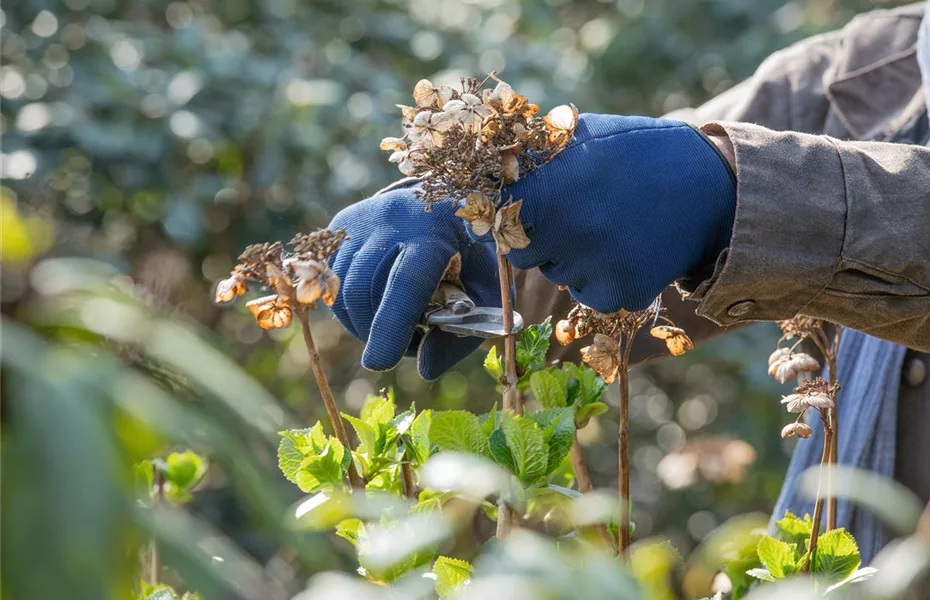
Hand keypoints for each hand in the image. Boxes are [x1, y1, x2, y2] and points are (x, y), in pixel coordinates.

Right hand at [328, 186, 499, 379]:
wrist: (447, 201)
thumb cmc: (471, 255)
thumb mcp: (485, 293)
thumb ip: (460, 335)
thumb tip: (424, 368)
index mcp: (436, 233)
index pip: (406, 281)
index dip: (391, 324)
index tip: (379, 363)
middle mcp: (391, 219)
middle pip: (365, 291)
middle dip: (379, 332)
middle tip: (409, 342)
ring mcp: (359, 220)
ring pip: (342, 291)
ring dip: (364, 323)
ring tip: (396, 322)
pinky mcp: (340, 228)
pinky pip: (330, 283)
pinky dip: (350, 307)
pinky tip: (377, 303)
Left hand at [502, 113, 736, 312]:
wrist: (715, 188)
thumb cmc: (644, 153)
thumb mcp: (589, 134)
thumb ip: (538, 153)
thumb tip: (496, 166)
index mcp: (549, 188)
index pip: (498, 218)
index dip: (511, 212)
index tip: (530, 206)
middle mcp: (565, 230)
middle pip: (524, 252)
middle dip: (541, 238)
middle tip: (577, 217)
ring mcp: (593, 266)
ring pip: (558, 275)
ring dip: (573, 259)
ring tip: (610, 228)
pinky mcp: (621, 293)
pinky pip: (591, 295)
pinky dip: (603, 280)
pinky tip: (627, 251)